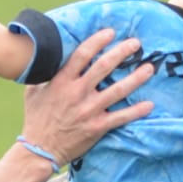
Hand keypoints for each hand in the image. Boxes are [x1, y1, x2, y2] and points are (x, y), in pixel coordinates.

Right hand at [20, 28, 153, 166]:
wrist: (39, 149)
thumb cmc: (36, 119)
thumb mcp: (33, 92)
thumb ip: (42, 75)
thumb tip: (45, 59)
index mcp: (62, 82)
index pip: (82, 54)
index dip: (98, 41)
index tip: (110, 32)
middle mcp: (77, 93)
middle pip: (104, 67)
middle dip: (122, 52)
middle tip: (136, 44)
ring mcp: (89, 110)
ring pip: (118, 90)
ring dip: (136, 78)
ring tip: (149, 68)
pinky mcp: (97, 127)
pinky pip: (121, 117)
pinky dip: (136, 111)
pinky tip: (149, 105)